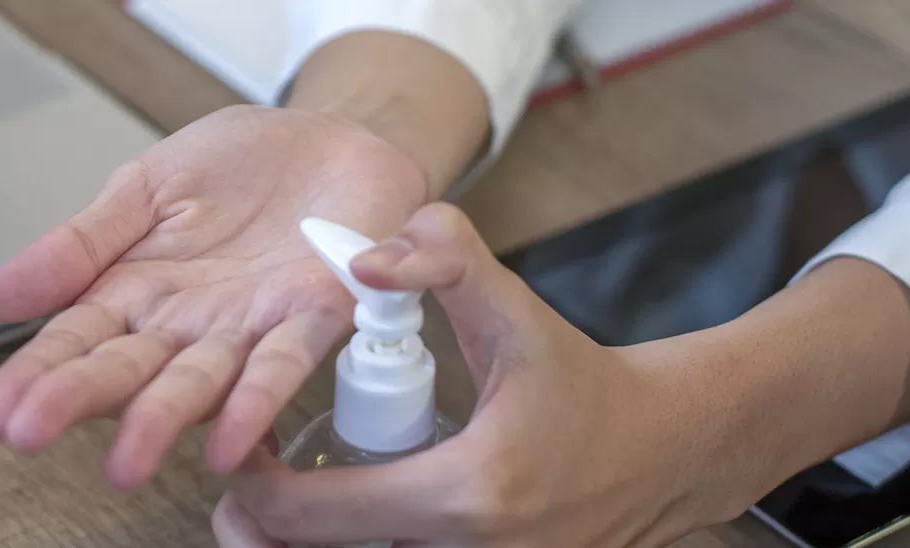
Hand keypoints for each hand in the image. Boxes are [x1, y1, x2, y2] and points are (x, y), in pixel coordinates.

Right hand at [0, 104, 431, 487]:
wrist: (332, 137)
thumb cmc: (242, 166)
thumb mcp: (143, 187)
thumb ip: (78, 246)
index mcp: (138, 290)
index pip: (76, 341)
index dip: (37, 375)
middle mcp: (188, 323)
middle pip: (127, 369)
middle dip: (79, 401)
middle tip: (29, 433)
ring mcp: (249, 327)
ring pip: (198, 382)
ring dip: (160, 421)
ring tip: (124, 459)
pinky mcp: (315, 315)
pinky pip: (282, 365)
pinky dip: (256, 403)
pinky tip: (226, 442)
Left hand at [213, 204, 909, 546]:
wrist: (665, 451)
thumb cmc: (584, 386)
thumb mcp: (517, 312)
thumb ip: (447, 262)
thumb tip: (364, 256)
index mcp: (468, 495)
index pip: (313, 516)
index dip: (254, 486)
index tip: (244, 449)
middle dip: (263, 531)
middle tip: (248, 490)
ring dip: (307, 547)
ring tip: (284, 509)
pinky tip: (341, 526)